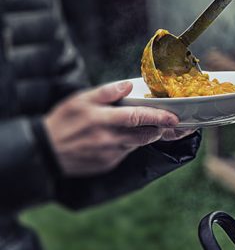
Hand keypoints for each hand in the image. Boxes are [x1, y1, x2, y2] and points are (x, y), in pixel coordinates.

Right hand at [44, 81, 194, 175]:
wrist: (45, 152)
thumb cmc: (63, 121)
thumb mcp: (80, 100)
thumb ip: (106, 92)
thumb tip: (128, 84)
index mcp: (101, 119)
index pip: (137, 117)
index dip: (158, 117)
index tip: (174, 117)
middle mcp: (107, 139)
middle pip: (144, 135)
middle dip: (158, 128)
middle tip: (167, 122)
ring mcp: (109, 155)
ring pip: (137, 144)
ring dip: (145, 136)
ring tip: (147, 127)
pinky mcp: (108, 164)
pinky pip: (125, 153)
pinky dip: (129, 145)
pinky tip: (121, 137)